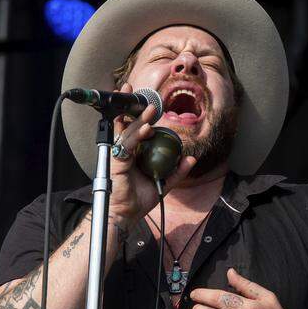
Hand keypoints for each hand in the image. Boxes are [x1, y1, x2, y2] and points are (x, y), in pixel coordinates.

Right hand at [109, 83, 196, 224]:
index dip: (139, 115)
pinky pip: (127, 144)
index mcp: (132, 154)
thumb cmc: (139, 201)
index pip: (134, 129)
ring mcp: (118, 155)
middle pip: (127, 124)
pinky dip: (137, 135)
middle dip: (133, 107)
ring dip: (140, 119)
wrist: (125, 215)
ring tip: (151, 109)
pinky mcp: (116, 161)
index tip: (148, 103)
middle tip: (139, 92)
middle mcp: (124, 151)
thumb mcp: (164, 184)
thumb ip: (176, 171)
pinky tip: (147, 128)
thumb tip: (191, 158)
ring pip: (128, 131)